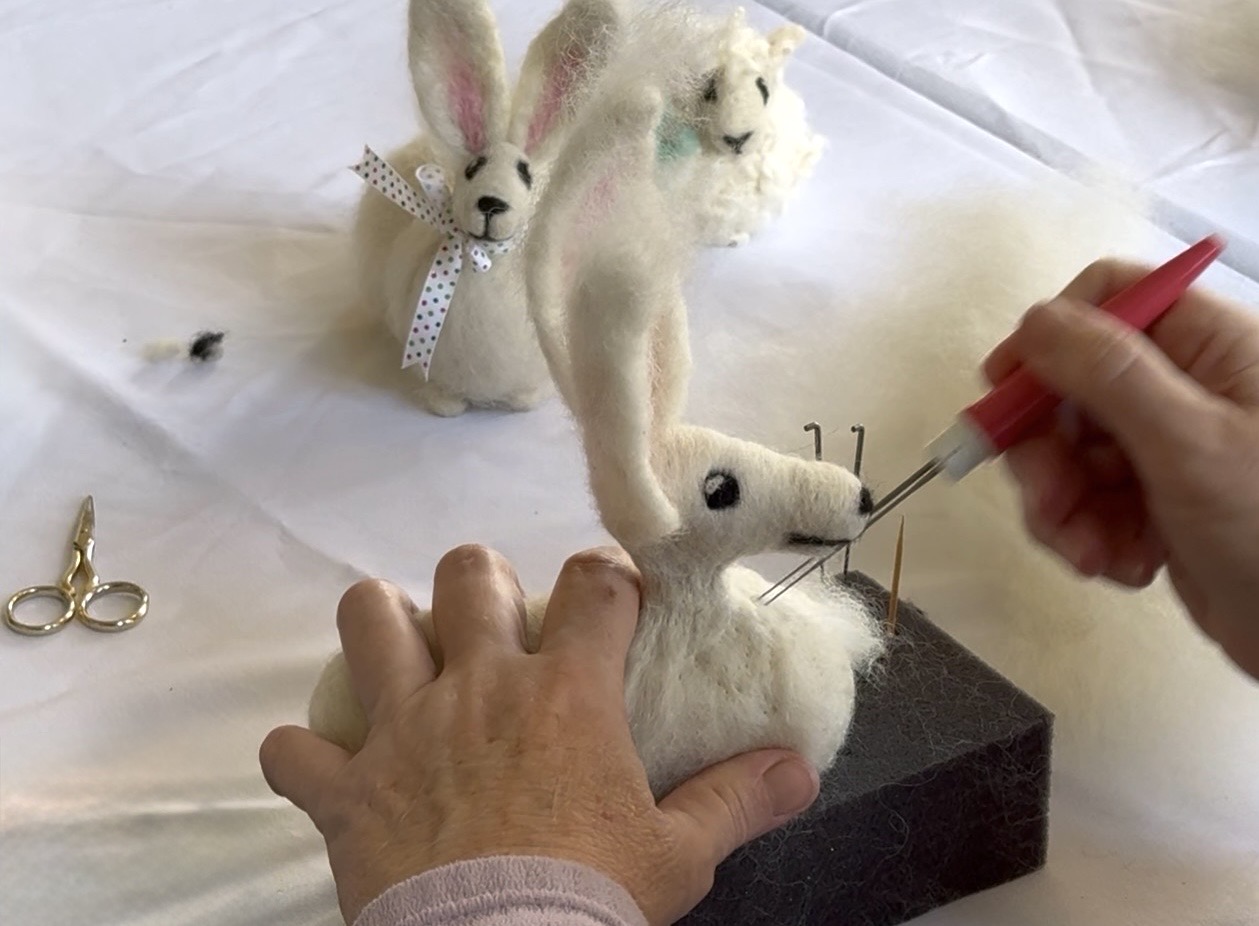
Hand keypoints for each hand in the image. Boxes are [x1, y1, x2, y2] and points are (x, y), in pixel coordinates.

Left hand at [260, 545, 820, 924]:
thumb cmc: (592, 902)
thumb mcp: (678, 855)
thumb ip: (737, 800)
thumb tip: (801, 770)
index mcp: (566, 693)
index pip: (596, 586)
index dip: (607, 577)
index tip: (611, 596)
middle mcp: (480, 687)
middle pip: (468, 573)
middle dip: (481, 579)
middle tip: (494, 619)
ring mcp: (403, 730)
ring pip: (368, 621)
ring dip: (378, 624)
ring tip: (398, 646)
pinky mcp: (346, 790)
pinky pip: (294, 751)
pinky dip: (303, 755)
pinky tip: (321, 766)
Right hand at [983, 258, 1258, 678]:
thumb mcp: (1189, 443)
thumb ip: (1109, 374)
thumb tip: (1037, 321)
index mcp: (1208, 345)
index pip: (1107, 300)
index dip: (1046, 340)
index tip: (1004, 393)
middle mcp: (1185, 384)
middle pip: (1071, 386)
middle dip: (1046, 450)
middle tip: (1046, 501)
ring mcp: (1168, 444)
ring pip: (1069, 451)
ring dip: (1064, 506)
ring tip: (1090, 552)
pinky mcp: (1157, 498)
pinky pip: (1088, 500)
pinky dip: (1089, 534)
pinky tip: (1122, 563)